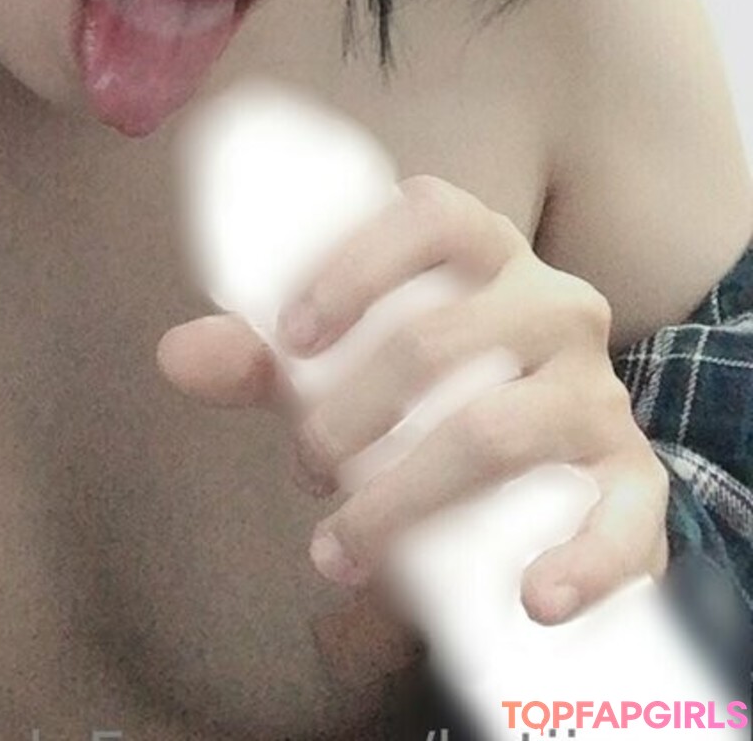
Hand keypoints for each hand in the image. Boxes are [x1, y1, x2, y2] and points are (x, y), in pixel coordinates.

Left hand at [157, 175, 669, 630]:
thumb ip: (268, 358)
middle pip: (441, 339)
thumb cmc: (432, 395)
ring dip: (403, 499)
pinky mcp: (635, 483)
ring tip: (338, 552)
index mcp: (489, 252)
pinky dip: (580, 563)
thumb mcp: (355, 366)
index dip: (355, 266)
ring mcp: (601, 394)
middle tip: (304, 465)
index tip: (292, 339)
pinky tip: (531, 598)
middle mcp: (555, 306)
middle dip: (349, 411)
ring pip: (500, 430)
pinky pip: (624, 519)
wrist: (553, 468)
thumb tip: (176, 352)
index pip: (432, 213)